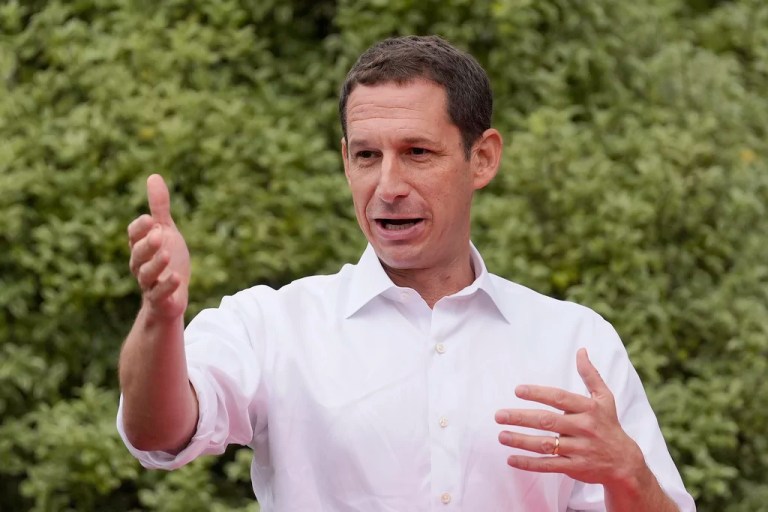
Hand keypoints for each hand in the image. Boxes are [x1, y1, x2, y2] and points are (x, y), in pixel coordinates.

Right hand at [127, 174, 189, 319]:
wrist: (172, 297)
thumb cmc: (167, 261)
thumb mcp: (166, 231)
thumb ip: (159, 208)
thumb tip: (153, 176)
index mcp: (140, 247)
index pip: (134, 235)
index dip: (140, 228)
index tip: (151, 220)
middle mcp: (140, 265)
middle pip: (138, 254)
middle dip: (147, 244)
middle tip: (159, 234)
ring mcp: (149, 284)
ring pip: (146, 275)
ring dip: (156, 264)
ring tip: (167, 254)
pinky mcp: (160, 300)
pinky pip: (159, 295)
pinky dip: (166, 287)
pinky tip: (176, 278)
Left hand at [495, 348, 644, 486]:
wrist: (625, 463)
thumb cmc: (609, 425)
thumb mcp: (605, 398)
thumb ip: (590, 374)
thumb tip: (581, 350)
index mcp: (588, 409)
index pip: (559, 398)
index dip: (538, 393)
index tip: (517, 390)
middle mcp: (583, 428)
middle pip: (547, 421)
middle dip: (521, 418)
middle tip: (499, 415)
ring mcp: (578, 449)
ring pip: (545, 444)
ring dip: (521, 441)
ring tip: (501, 435)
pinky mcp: (574, 468)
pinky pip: (548, 465)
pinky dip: (529, 464)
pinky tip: (511, 459)